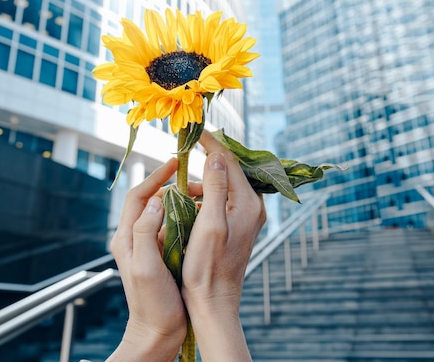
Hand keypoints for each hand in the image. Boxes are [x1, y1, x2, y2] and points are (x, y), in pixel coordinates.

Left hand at [106, 158, 185, 361]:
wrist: (158, 332)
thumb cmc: (151, 303)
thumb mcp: (145, 266)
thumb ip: (146, 231)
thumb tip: (156, 200)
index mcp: (126, 237)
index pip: (138, 196)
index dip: (155, 176)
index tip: (174, 163)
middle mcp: (135, 238)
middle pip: (151, 200)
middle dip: (172, 186)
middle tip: (195, 180)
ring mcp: (149, 246)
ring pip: (165, 213)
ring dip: (182, 201)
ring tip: (203, 195)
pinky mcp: (162, 255)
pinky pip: (174, 228)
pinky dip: (187, 218)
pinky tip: (203, 217)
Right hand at [181, 131, 266, 360]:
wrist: (214, 302)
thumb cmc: (208, 267)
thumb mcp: (209, 224)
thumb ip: (215, 187)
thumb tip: (216, 155)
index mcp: (248, 204)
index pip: (230, 162)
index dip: (211, 144)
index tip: (194, 131)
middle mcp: (253, 207)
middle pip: (231, 170)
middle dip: (209, 157)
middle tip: (188, 146)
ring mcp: (247, 217)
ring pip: (225, 185)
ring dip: (204, 179)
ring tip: (181, 179)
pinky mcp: (238, 226)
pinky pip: (223, 199)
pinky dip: (206, 194)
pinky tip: (188, 200)